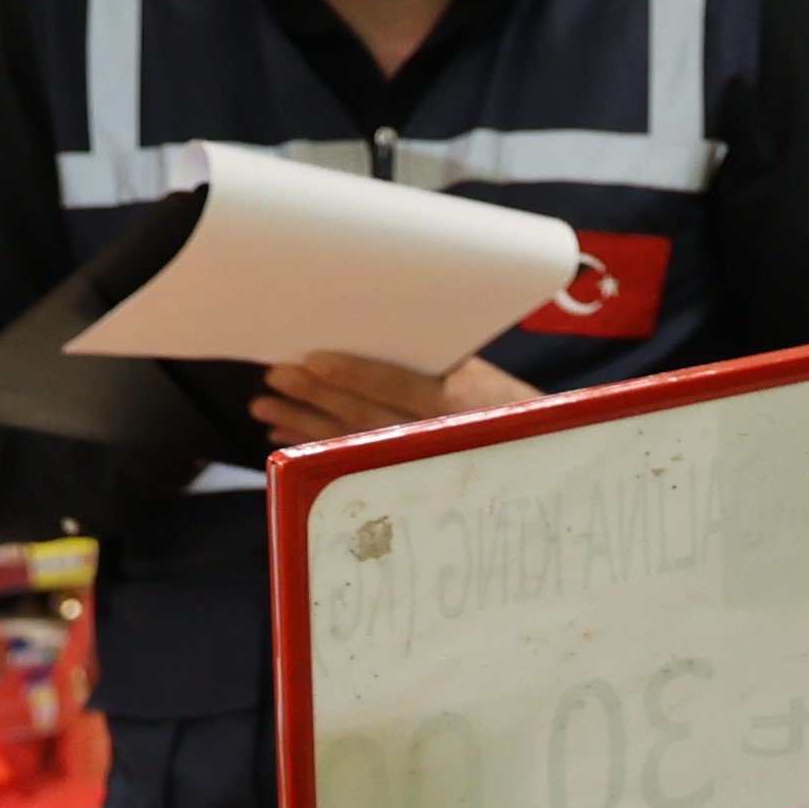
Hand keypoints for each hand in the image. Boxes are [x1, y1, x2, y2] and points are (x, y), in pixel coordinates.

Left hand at [255, 351, 537, 446]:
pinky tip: (288, 434)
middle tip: (274, 376)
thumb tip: (373, 331)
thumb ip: (438, 363)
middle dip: (315, 395)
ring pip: (351, 440)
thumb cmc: (509, 407)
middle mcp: (440, 435)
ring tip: (265, 406)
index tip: (310, 359)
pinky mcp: (407, 476)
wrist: (542, 458)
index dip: (352, 373)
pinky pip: (351, 460)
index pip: (397, 385)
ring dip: (304, 421)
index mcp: (462, 400)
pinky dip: (316, 445)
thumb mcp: (487, 378)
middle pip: (365, 414)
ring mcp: (423, 462)